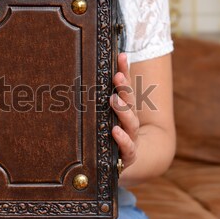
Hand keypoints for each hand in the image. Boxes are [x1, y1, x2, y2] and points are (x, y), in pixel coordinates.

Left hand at [110, 53, 138, 171]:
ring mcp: (131, 137)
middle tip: (117, 76)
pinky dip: (122, 139)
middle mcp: (130, 121)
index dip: (125, 70)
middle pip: (130, 102)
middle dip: (125, 88)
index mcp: (125, 109)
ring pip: (130, 123)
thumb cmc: (114, 135)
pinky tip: (115, 131)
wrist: (129, 162)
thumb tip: (89, 72)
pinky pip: (127, 147)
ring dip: (123, 110)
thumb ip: (103, 99)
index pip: (126, 86)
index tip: (122, 56)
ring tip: (114, 100)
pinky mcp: (128, 155)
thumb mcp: (109, 116)